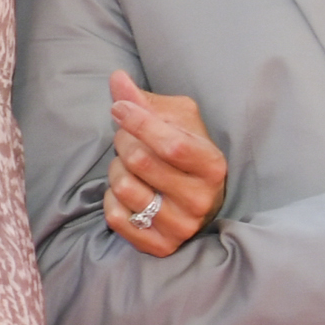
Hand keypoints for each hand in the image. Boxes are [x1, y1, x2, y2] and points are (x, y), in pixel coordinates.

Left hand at [101, 71, 226, 256]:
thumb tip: (116, 78)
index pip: (170, 144)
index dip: (138, 122)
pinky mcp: (159, 246)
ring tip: (130, 168)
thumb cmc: (184, 150)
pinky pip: (115, 216)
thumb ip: (145, 100)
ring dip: (116, 170)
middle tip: (127, 140)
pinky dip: (112, 198)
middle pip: (140, 161)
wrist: (195, 198)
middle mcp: (201, 200)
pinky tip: (128, 193)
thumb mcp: (175, 119)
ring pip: (123, 187)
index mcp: (212, 165)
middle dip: (123, 142)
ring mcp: (181, 227)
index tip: (119, 108)